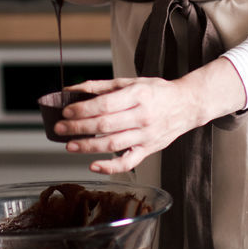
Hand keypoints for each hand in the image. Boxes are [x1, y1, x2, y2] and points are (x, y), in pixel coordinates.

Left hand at [54, 77, 199, 175]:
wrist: (187, 105)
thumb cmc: (157, 92)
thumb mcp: (131, 81)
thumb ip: (101, 86)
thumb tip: (73, 89)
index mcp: (138, 95)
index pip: (104, 104)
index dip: (82, 109)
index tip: (66, 111)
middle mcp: (143, 116)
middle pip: (105, 124)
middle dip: (78, 127)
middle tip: (60, 128)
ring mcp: (146, 135)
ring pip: (113, 144)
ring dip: (88, 146)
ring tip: (70, 145)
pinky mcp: (149, 149)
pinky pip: (128, 162)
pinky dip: (110, 167)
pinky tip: (94, 164)